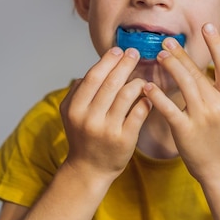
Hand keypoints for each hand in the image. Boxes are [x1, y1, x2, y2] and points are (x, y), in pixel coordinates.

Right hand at [60, 47, 151, 180]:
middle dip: (125, 64)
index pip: (93, 77)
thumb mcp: (71, 113)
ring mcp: (108, 130)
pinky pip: (139, 113)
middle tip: (135, 53)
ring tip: (142, 79)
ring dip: (137, 82)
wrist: (89, 170)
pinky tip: (149, 96)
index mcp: (75, 108)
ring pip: (127, 95)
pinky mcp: (124, 140)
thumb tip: (94, 68)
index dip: (107, 61)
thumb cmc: (83, 136)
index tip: (119, 50)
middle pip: (111, 83)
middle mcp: (90, 118)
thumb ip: (77, 90)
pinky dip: (145, 101)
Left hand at [142, 22, 219, 181]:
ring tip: (160, 55)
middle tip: (168, 40)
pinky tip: (147, 86)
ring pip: (184, 85)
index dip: (216, 44)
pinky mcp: (185, 131)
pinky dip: (157, 96)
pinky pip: (169, 109)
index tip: (206, 27)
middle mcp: (218, 105)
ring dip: (171, 67)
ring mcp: (202, 118)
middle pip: (198, 72)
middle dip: (181, 54)